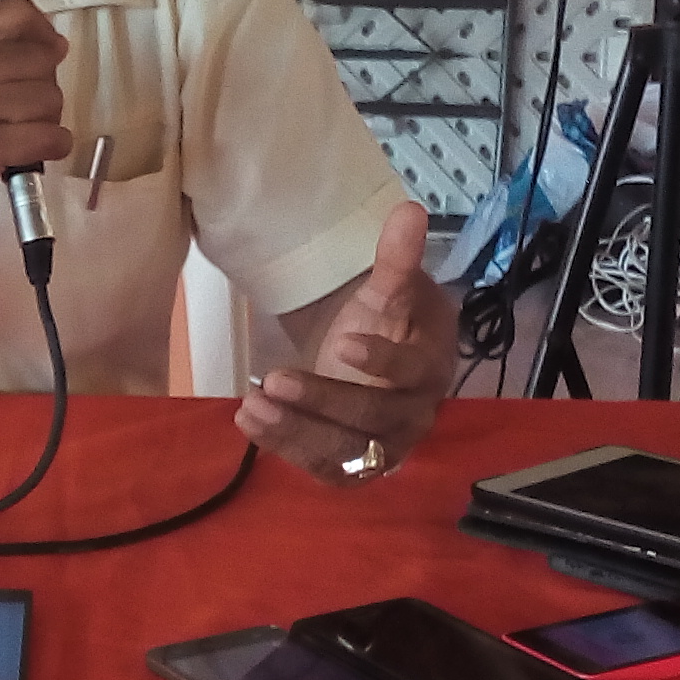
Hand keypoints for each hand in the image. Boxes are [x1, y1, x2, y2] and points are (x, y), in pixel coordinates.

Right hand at [0, 0, 71, 237]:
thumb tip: (55, 43)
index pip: (17, 13)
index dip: (43, 32)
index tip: (46, 52)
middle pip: (42, 59)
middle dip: (44, 83)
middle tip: (22, 105)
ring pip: (50, 99)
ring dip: (47, 118)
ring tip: (20, 129)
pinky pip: (51, 137)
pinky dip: (52, 145)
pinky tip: (31, 149)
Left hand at [238, 201, 451, 488]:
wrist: (376, 359)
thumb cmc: (387, 322)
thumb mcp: (388, 289)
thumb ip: (397, 258)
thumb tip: (409, 211)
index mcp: (430, 367)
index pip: (413, 371)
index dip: (382, 360)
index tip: (342, 342)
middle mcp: (414, 415)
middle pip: (374, 419)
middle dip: (323, 400)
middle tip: (274, 379)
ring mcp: (385, 448)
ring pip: (346, 453)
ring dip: (297, 432)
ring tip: (252, 406)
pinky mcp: (354, 467)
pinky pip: (323, 468)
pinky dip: (285, 448)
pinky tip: (249, 421)